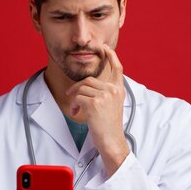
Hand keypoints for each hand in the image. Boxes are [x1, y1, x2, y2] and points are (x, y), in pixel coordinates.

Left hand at [65, 44, 129, 175]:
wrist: (111, 141)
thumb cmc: (109, 126)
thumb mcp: (112, 106)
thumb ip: (106, 93)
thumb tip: (89, 85)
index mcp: (119, 90)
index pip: (117, 68)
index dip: (111, 56)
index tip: (104, 48)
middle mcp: (113, 90)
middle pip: (89, 80)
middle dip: (77, 88)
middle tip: (71, 97)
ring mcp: (105, 96)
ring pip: (81, 89)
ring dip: (74, 99)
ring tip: (76, 109)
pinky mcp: (95, 103)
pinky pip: (78, 97)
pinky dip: (74, 105)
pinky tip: (76, 113)